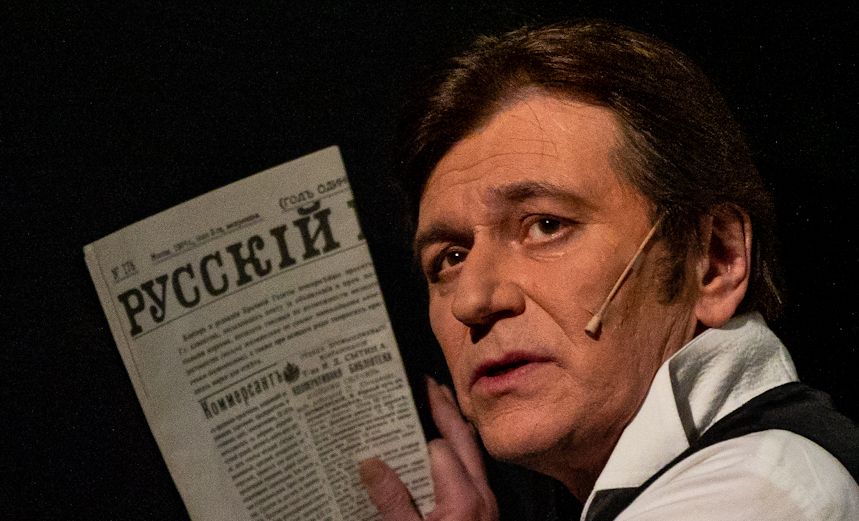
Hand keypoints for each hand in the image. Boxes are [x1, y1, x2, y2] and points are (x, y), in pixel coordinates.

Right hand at [360, 377, 498, 520]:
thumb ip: (391, 499)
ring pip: (473, 453)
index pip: (440, 449)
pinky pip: (474, 470)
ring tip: (439, 404)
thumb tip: (368, 462)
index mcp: (464, 497)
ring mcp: (486, 503)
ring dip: (455, 427)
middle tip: (428, 383)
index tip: (401, 408)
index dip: (418, 434)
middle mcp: (481, 494)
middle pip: (464, 440)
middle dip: (446, 410)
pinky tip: (447, 449)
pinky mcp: (483, 513)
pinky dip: (460, 451)